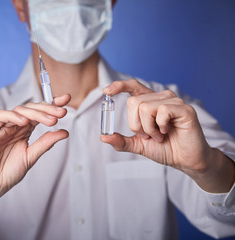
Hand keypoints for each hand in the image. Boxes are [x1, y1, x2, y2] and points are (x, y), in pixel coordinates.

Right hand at [0, 94, 70, 225]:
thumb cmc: (7, 173)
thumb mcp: (31, 156)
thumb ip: (45, 143)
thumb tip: (65, 132)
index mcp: (23, 130)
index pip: (39, 113)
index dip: (51, 104)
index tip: (67, 100)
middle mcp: (13, 125)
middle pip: (31, 109)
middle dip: (47, 108)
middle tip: (62, 112)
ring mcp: (1, 127)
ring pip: (18, 110)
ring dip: (36, 113)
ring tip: (51, 120)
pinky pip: (0, 116)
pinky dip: (13, 116)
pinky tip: (25, 122)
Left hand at [101, 79, 234, 192]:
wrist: (185, 160)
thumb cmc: (164, 148)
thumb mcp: (138, 145)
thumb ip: (121, 140)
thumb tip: (103, 137)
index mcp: (149, 102)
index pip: (133, 86)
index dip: (119, 86)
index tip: (106, 91)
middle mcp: (161, 97)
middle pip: (134, 102)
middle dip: (136, 124)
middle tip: (149, 135)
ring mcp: (174, 101)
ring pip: (145, 108)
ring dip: (148, 128)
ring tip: (159, 136)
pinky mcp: (184, 109)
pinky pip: (161, 111)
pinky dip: (160, 127)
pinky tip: (167, 132)